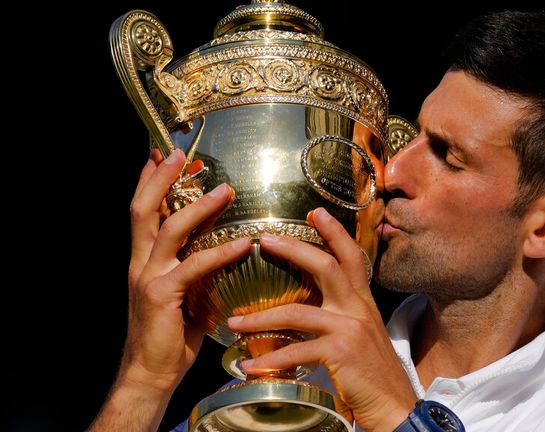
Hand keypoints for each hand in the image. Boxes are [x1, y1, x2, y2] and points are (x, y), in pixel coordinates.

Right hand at [122, 148, 249, 392]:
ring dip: (198, 206)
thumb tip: (222, 239)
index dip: (148, 181)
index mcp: (143, 260)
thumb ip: (193, 263)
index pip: (142, 211)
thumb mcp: (183, 290)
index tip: (159, 154)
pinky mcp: (162, 295)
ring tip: (226, 190)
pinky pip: (194, 266)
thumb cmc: (171, 333)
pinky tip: (243, 242)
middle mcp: (140, 263)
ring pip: (169, 229)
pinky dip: (220, 252)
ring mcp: (148, 278)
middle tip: (178, 154)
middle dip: (160, 179)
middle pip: (143, 209)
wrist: (150, 373)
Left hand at [227, 207, 415, 430]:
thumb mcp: (364, 335)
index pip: (351, 257)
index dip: (334, 232)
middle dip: (293, 249)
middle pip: (325, 266)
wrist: (394, 406)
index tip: (315, 212)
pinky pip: (296, 350)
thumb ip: (343, 317)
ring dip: (261, 316)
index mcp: (363, 302)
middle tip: (264, 239)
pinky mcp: (340, 353)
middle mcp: (359, 309)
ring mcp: (350, 329)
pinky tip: (249, 365)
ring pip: (298, 311)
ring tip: (234, 321)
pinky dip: (269, 358)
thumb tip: (313, 309)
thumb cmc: (373, 374)